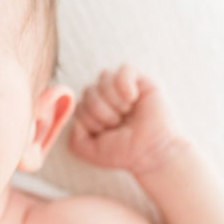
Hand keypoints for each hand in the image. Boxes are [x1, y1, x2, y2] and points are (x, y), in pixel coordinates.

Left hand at [68, 64, 186, 173]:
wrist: (151, 153)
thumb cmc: (124, 152)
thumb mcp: (89, 151)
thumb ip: (73, 138)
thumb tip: (76, 119)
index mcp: (95, 112)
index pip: (79, 103)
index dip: (89, 119)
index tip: (105, 132)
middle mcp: (108, 98)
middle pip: (89, 90)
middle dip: (100, 110)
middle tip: (117, 123)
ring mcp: (124, 89)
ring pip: (104, 78)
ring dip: (112, 99)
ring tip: (126, 112)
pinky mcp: (141, 81)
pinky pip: (124, 69)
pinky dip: (124, 85)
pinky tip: (132, 99)